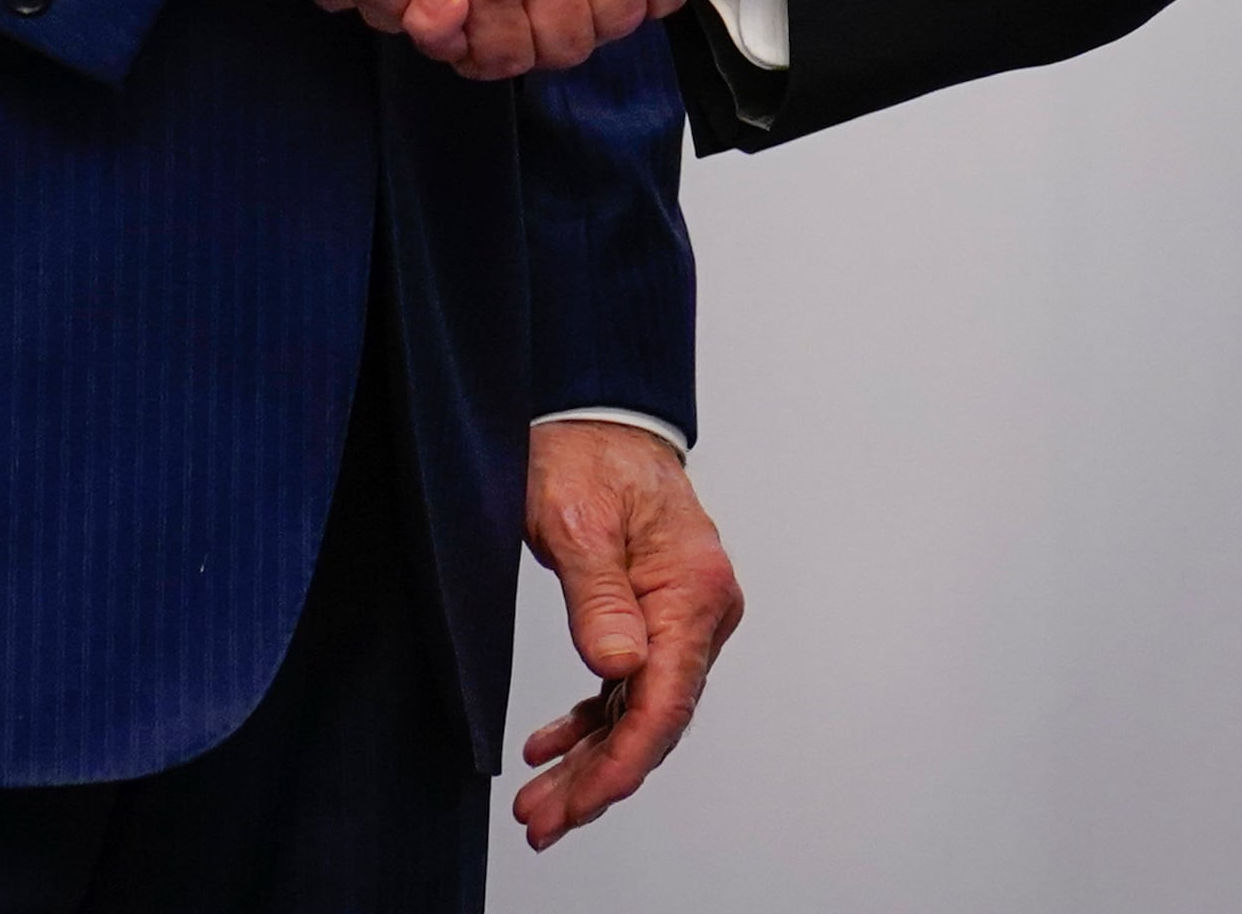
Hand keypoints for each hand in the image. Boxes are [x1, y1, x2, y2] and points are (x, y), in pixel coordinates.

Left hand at [515, 420, 741, 849]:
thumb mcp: (575, 522)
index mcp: (696, 588)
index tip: (577, 805)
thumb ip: (598, 597)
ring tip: (539, 804)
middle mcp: (702, 609)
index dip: (622, 764)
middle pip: (655, 719)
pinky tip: (550, 748)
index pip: (665, 701)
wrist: (594, 418)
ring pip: (639, 712)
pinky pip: (628, 688)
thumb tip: (620, 667)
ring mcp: (682, 617)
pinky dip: (590, 723)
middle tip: (541, 823)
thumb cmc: (585, 457)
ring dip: (590, 761)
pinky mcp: (656, 618)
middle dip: (598, 780)